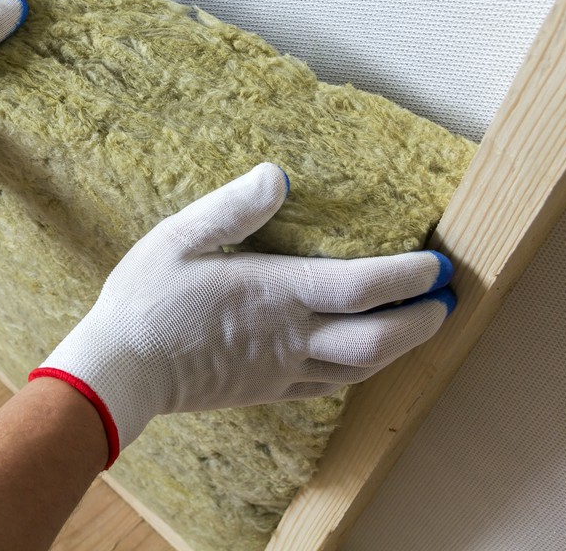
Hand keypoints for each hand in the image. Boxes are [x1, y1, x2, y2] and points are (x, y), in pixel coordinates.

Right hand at [31, 163, 455, 466]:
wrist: (120, 370)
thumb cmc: (145, 299)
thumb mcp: (179, 237)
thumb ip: (232, 207)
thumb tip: (278, 174)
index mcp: (275, 293)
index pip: (362, 287)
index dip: (408, 277)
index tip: (436, 264)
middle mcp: (290, 337)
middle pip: (379, 339)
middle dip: (422, 321)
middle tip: (444, 300)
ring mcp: (280, 370)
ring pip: (360, 368)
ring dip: (400, 349)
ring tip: (417, 327)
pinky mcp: (265, 390)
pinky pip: (327, 386)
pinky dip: (358, 371)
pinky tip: (357, 359)